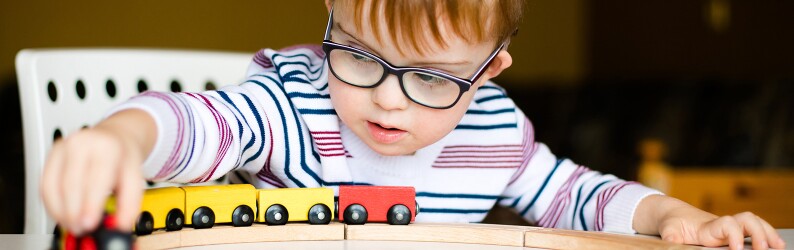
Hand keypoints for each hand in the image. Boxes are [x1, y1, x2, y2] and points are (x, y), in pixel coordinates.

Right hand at [40, 109, 155, 234]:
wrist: (114, 136)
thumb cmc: (122, 156)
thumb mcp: (135, 176)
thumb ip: (130, 202)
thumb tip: (121, 224)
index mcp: (107, 148)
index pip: (96, 179)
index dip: (90, 204)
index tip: (90, 224)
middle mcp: (82, 144)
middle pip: (71, 185)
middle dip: (74, 213)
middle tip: (81, 228)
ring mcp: (63, 147)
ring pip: (53, 187)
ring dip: (60, 211)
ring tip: (72, 224)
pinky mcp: (51, 155)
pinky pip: (44, 185)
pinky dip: (52, 204)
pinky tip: (62, 213)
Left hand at [636, 195, 785, 249]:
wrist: (675, 213)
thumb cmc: (673, 222)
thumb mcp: (668, 229)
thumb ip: (671, 235)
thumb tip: (671, 239)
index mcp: (709, 227)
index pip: (728, 224)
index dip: (734, 235)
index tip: (736, 248)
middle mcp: (723, 225)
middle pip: (748, 220)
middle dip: (759, 233)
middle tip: (762, 249)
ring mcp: (730, 228)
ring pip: (755, 223)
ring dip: (768, 233)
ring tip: (778, 247)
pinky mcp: (733, 233)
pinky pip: (754, 230)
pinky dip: (767, 235)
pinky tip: (775, 244)